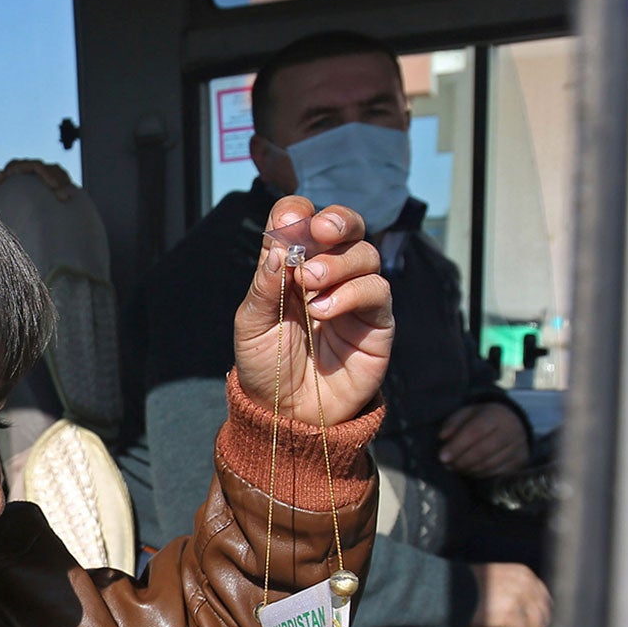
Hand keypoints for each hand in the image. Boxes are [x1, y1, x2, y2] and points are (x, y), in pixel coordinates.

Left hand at [234, 199, 392, 428]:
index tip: (288, 219)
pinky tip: (323, 311)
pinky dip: (351, 293)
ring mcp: (355, 296)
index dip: (299, 213)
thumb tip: (276, 249)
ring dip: (338, 262)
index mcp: (292, 267)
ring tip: (310, 284)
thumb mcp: (251, 326)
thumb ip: (264, 287)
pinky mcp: (377, 323)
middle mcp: (328, 275)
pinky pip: (377, 291)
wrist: (287, 413)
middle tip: (319, 232)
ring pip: (366, 254)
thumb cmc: (267, 366)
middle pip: (347, 228)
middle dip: (337, 221)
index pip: (303, 223)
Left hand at [438, 402, 531, 477]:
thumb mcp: (467, 413)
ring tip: (455, 468)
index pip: (475, 432)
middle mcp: (511, 431)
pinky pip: (498, 473)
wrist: (512, 421)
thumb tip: (443, 437)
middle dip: (462, 461)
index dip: (457, 446)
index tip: (442, 457)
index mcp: (496, 415)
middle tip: (448, 465)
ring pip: (490, 464)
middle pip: (483, 451)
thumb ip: (453, 423)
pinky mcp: (521, 460)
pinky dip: (480, 474)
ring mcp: (518, 447)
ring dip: (469, 469)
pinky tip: (469, 470)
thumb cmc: (483, 418)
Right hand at [470, 562, 550, 626]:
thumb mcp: (499, 578)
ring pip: (536, 625)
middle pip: (544, 613)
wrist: (448, 590)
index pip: (545, 599)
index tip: (530, 623)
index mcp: (524, 574)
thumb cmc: (470, 586)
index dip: (540, 613)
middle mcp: (525, 584)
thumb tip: (536, 610)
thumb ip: (519, 588)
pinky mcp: (509, 613)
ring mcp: (518, 598)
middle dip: (534, 625)